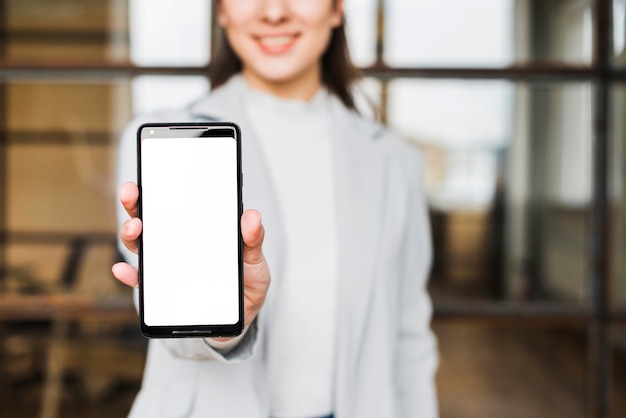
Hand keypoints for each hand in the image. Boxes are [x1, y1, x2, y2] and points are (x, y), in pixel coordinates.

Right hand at [111, 182, 270, 328]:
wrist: (241, 315)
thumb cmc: (246, 281)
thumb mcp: (254, 258)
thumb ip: (253, 239)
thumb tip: (252, 216)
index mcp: (198, 229)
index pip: (174, 204)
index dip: (159, 188)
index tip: (150, 177)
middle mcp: (176, 244)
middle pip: (149, 220)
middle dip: (136, 204)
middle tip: (132, 194)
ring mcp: (166, 266)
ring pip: (141, 246)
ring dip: (132, 235)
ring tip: (135, 228)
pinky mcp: (161, 292)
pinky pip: (141, 282)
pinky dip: (129, 275)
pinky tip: (124, 270)